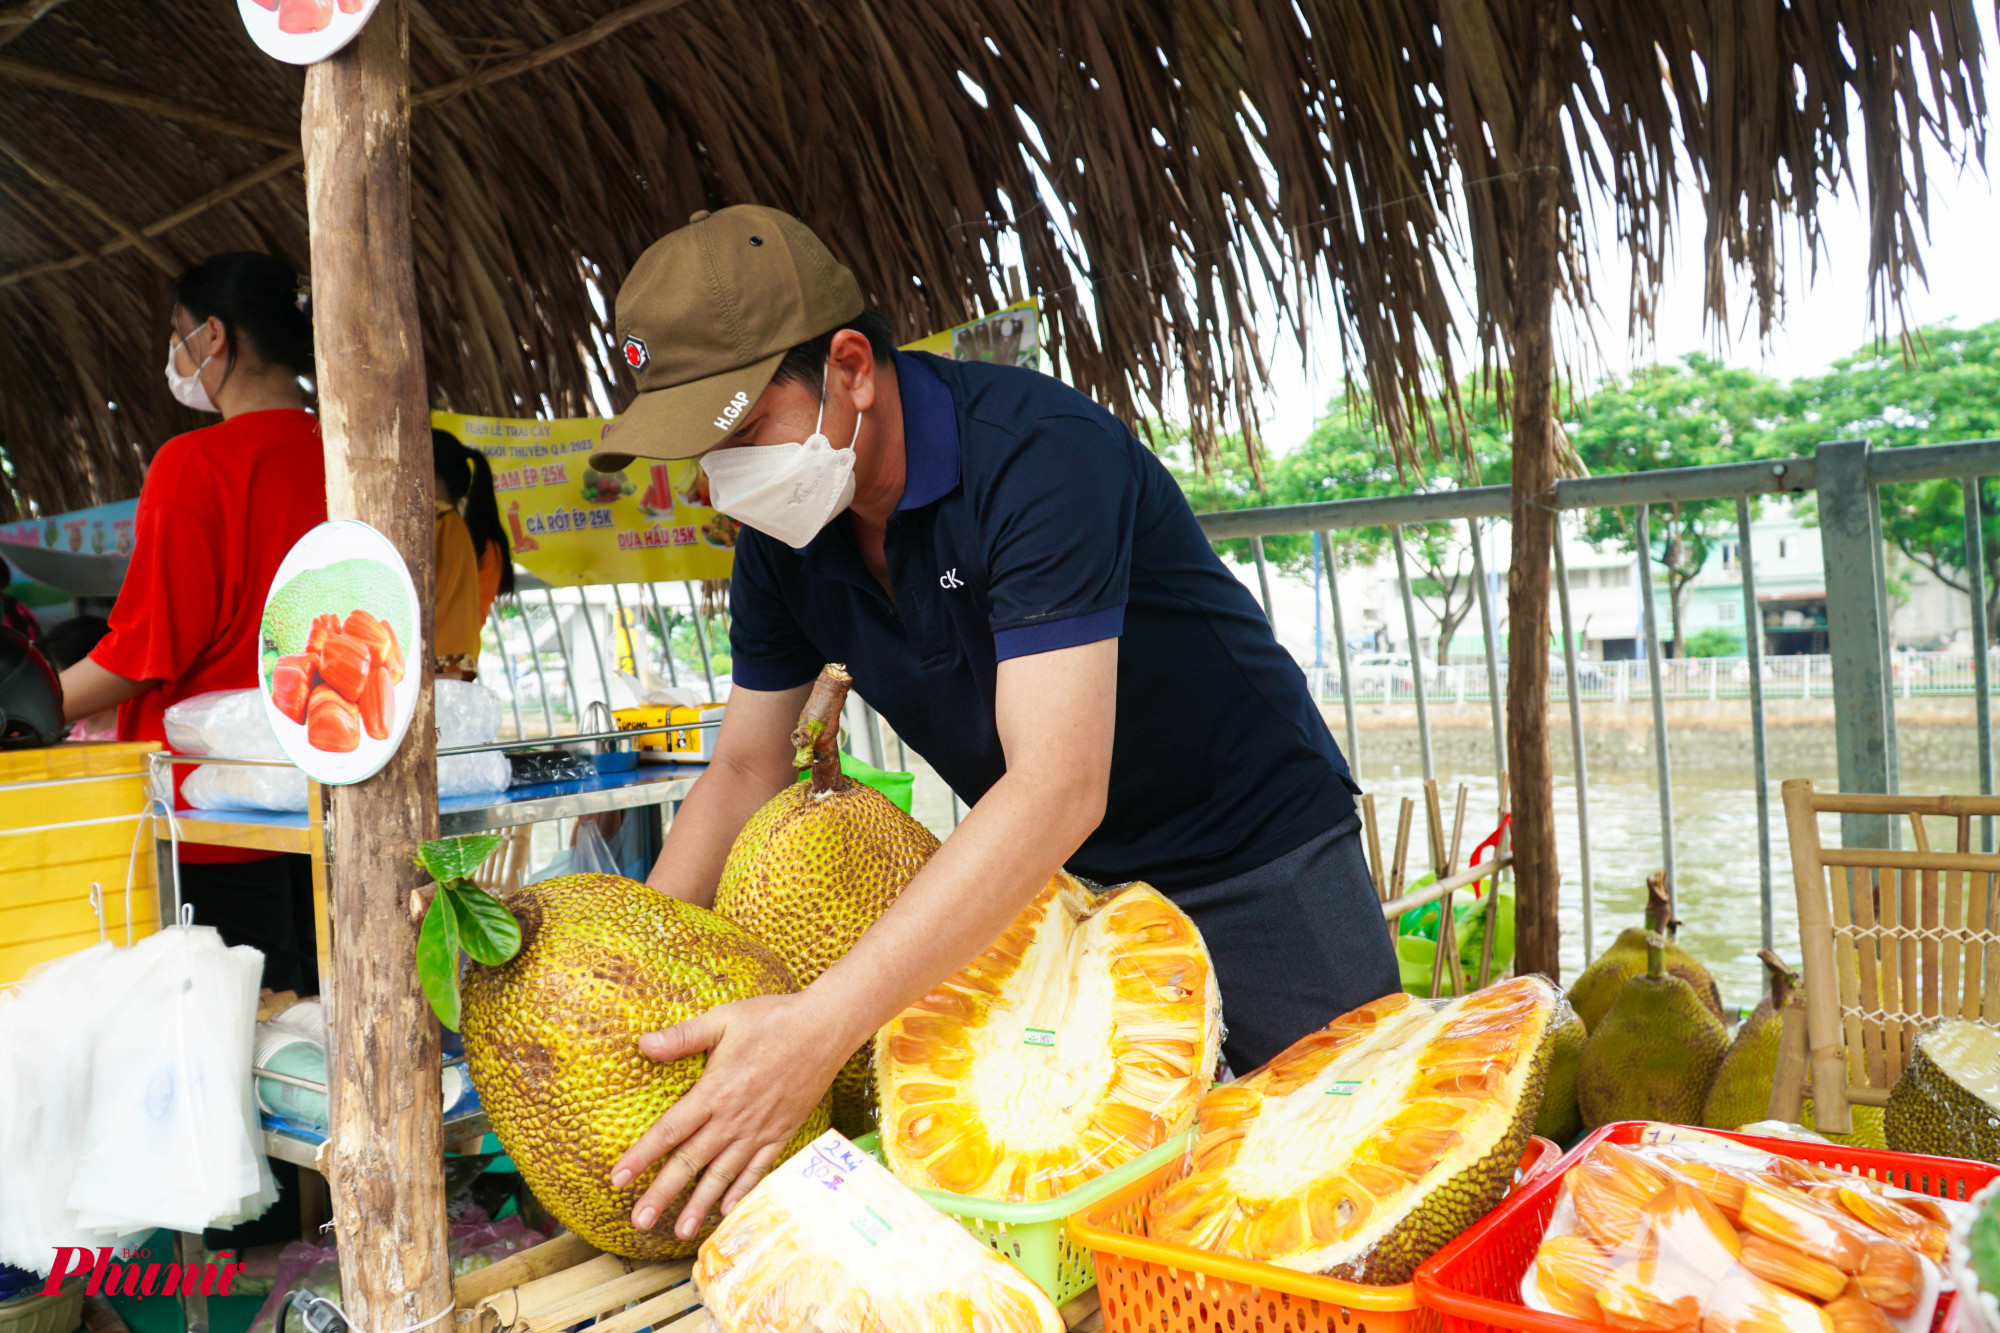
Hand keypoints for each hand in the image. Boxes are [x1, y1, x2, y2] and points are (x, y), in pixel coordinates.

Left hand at [611, 990, 850, 1241]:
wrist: (823, 1028)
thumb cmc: (771, 1019)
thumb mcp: (722, 1020)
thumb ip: (682, 1036)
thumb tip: (643, 1044)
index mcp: (714, 1091)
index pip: (669, 1131)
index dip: (641, 1156)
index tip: (617, 1179)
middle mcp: (733, 1119)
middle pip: (690, 1162)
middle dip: (663, 1194)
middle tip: (640, 1219)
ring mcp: (758, 1130)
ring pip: (722, 1174)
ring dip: (700, 1204)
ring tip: (681, 1231)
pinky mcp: (780, 1133)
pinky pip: (758, 1169)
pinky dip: (742, 1191)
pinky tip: (728, 1209)